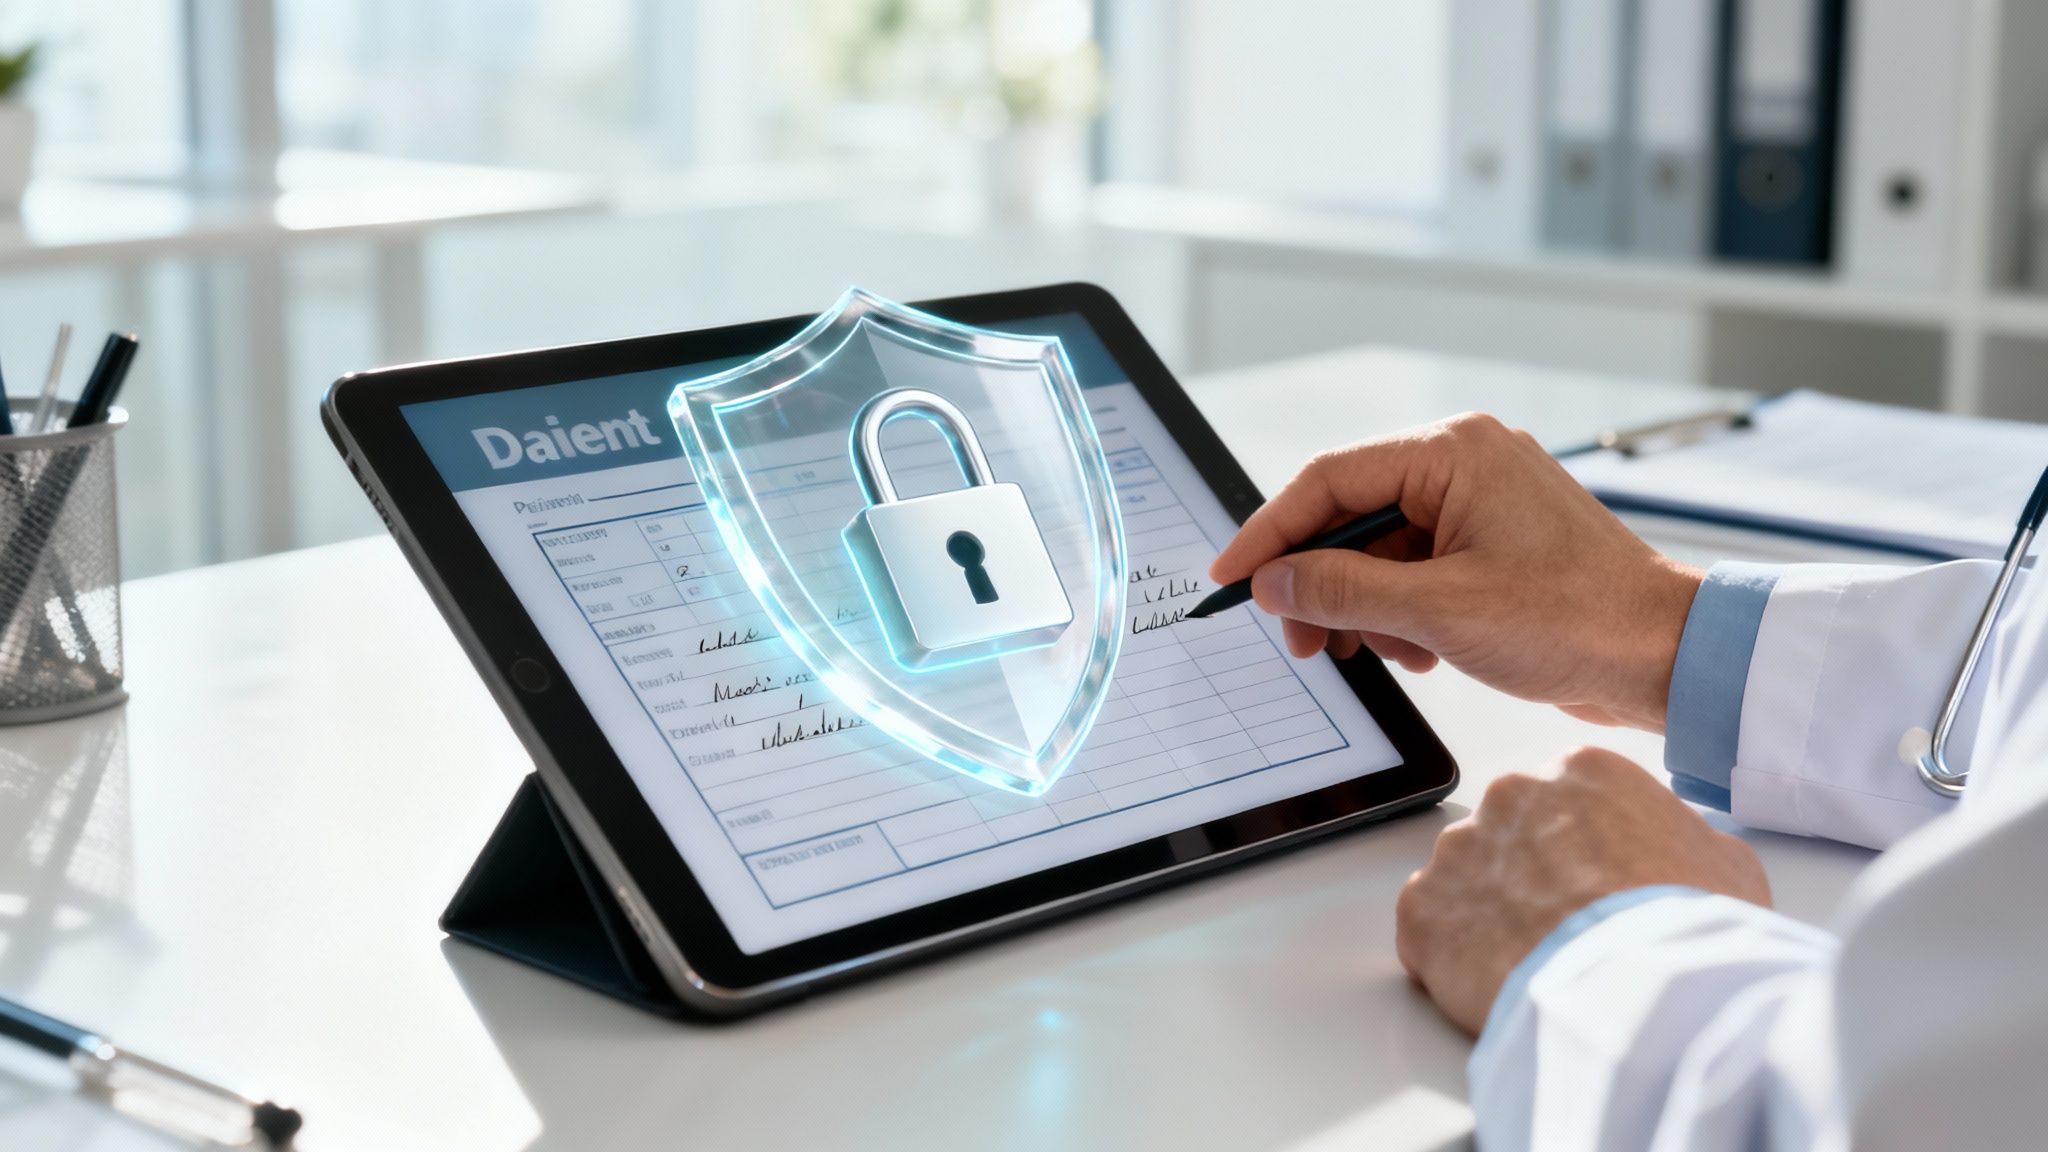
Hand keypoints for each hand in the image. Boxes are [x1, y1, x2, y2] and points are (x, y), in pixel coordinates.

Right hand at [1209, 414, 1702, 729]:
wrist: (1668, 657)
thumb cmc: (1577, 620)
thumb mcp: (1438, 610)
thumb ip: (1343, 589)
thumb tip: (1274, 580)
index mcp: (1454, 451)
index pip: (1328, 479)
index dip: (1270, 531)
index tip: (1233, 577)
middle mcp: (1467, 462)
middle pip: (1352, 516)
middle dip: (1322, 583)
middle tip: (1302, 638)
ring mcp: (1484, 503)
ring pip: (1383, 549)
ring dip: (1366, 607)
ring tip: (1378, 654)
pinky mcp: (1497, 545)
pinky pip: (1419, 568)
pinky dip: (1405, 612)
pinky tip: (1422, 652)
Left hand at [1395, 747, 1771, 1034]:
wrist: (1643, 994)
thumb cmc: (1690, 929)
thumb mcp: (1727, 864)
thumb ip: (1686, 839)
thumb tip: (1681, 850)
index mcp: (1581, 772)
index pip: (1570, 801)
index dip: (1587, 852)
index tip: (1600, 887)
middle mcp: (1511, 796)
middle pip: (1512, 835)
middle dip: (1533, 879)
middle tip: (1568, 929)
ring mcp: (1459, 851)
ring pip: (1466, 880)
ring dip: (1491, 916)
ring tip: (1537, 962)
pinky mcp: (1422, 911)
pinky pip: (1428, 929)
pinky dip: (1453, 957)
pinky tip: (1497, 981)